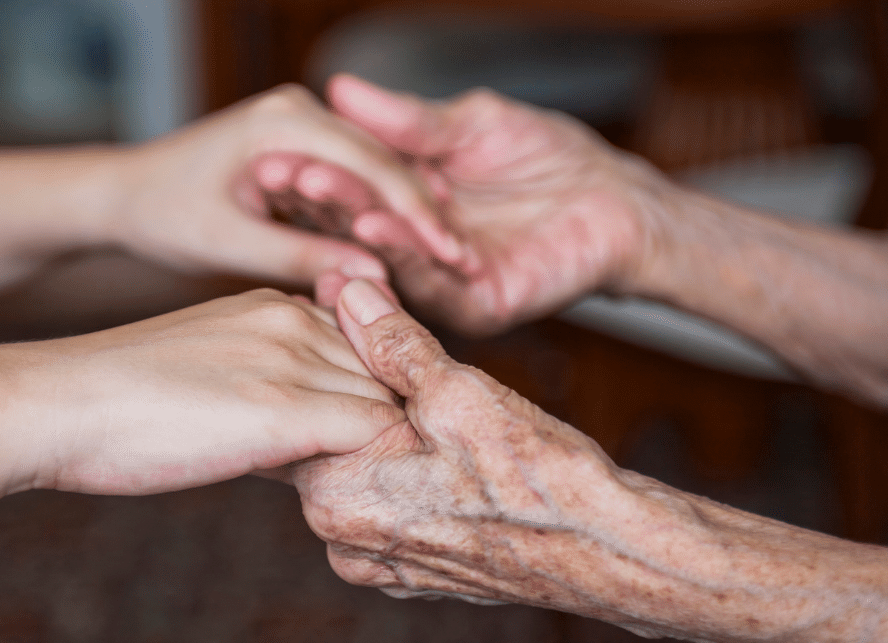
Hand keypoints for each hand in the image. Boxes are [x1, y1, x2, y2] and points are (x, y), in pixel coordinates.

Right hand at [17, 288, 403, 495]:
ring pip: (387, 405)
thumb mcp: (210, 372)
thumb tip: (312, 441)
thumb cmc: (122, 403)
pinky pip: (372, 436)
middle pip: (388, 374)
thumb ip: (270, 386)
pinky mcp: (284, 410)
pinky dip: (367, 471)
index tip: (356, 446)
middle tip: (367, 477)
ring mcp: (292, 361)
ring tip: (351, 492)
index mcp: (277, 305)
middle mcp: (295, 320)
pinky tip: (338, 500)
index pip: (369, 349)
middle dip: (383, 426)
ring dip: (376, 452)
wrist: (55, 406)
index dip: (369, 400)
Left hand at [103, 84, 460, 285]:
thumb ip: (302, 255)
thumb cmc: (163, 214)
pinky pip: (356, 176)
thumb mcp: (230, 243)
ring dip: (412, 211)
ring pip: (376, 168)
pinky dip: (383, 208)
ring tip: (454, 255)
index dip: (417, 215)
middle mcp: (299, 111)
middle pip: (384, 162)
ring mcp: (302, 123)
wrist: (126, 193)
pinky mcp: (302, 143)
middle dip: (427, 212)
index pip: (372, 166)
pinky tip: (414, 242)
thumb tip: (372, 276)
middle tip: (467, 259)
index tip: (454, 255)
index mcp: (283, 123)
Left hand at [291, 279, 636, 614]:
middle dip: (360, 401)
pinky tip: (458, 464)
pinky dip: (410, 480)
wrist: (610, 555)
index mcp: (337, 496)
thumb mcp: (461, 392)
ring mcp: (378, 565)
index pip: (299, 409)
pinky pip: (390, 510)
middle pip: (326, 444)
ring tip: (444, 419)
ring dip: (388, 441)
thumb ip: (392, 343)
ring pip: (360, 476)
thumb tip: (346, 292)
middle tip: (420, 378)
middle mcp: (342, 542)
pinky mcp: (411, 575)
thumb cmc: (541, 480)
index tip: (367, 336)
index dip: (333, 360)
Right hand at [302, 75, 671, 333]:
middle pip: (356, 223)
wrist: (614, 199)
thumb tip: (339, 88)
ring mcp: (440, 281)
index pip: (350, 188)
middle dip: (320, 196)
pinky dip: (400, 255)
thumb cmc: (548, 157)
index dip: (314, 169)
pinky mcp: (472, 309)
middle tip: (281, 173)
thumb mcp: (472, 124)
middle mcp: (414, 246)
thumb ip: (410, 121)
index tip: (272, 149)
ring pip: (385, 256)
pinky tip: (374, 225)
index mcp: (405, 201)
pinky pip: (429, 285)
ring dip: (348, 222)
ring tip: (317, 192)